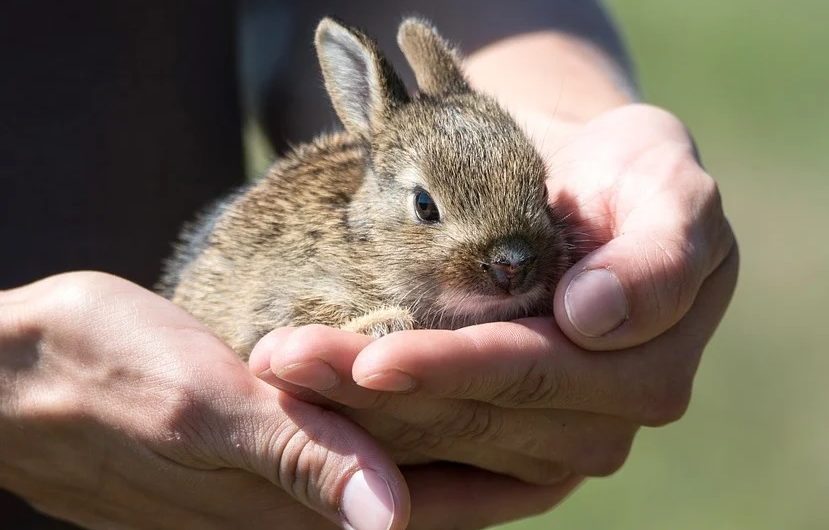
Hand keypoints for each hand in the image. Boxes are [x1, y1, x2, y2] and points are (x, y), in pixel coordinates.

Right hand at [0, 272, 570, 529]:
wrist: (21, 377)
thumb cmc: (98, 377)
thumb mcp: (199, 409)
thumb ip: (299, 461)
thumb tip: (389, 522)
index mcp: (300, 500)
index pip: (439, 500)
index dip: (514, 465)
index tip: (583, 425)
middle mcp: (304, 504)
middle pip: (433, 485)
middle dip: (506, 444)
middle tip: (579, 394)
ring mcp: (282, 481)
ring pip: (404, 461)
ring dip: (462, 426)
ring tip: (529, 381)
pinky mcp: (260, 454)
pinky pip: (359, 441)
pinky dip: (406, 412)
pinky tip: (429, 380)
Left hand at [250, 104, 737, 492]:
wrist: (595, 196)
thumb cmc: (632, 180)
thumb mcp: (670, 190)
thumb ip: (657, 254)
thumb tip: (591, 318)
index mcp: (651, 362)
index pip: (533, 368)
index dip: (452, 366)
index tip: (371, 362)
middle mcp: (609, 420)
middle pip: (476, 415)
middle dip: (373, 393)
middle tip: (282, 361)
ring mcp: (564, 446)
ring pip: (445, 442)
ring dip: (356, 419)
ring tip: (279, 375)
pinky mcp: (524, 462)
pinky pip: (446, 474)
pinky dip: (378, 456)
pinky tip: (315, 430)